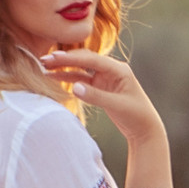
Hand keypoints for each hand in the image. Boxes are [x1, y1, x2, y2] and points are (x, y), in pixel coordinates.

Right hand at [42, 49, 172, 187]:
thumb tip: (74, 88)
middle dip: (64, 60)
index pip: (91, 59)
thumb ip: (96, 96)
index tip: (54, 58)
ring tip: (43, 66)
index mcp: (118, 69)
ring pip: (80, 69)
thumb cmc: (136, 116)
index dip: (71, 58)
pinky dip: (68, 78)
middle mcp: (111, 70)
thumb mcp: (117, 106)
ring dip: (63, 68)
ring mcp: (104, 77)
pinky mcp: (100, 87)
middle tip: (43, 59)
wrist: (145, 129)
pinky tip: (52, 77)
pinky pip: (81, 79)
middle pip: (83, 60)